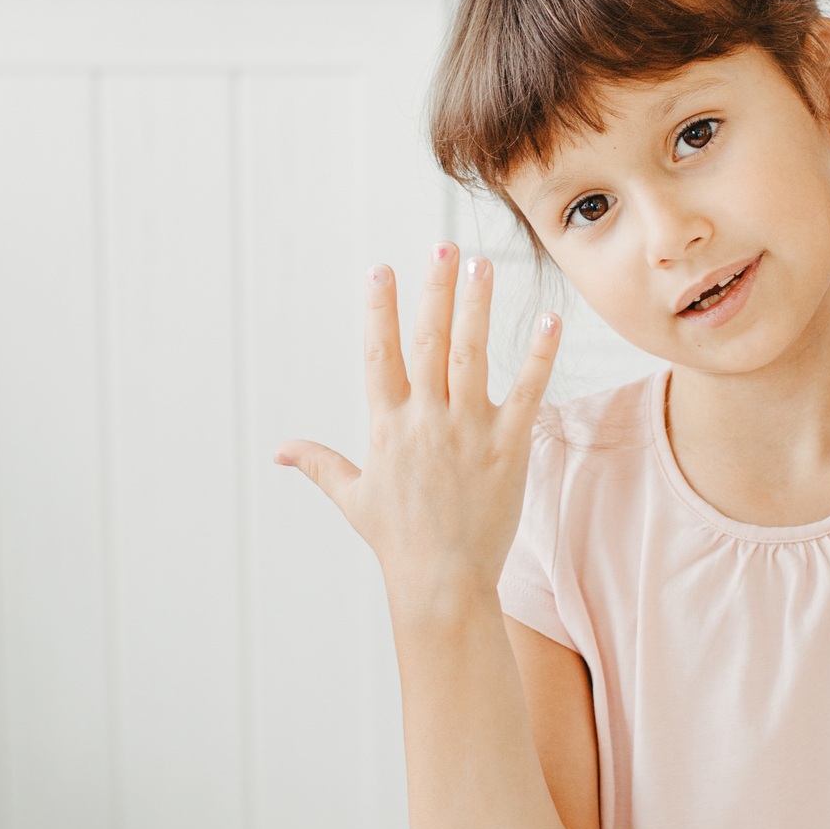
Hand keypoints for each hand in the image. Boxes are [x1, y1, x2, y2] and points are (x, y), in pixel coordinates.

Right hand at [276, 243, 560, 606]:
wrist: (442, 583)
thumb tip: (279, 451)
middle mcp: (425, 420)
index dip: (380, 310)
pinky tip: (550, 322)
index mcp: (387, 425)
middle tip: (442, 245)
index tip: (381, 269)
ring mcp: (468, 431)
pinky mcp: (507, 448)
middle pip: (430, 341)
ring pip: (473, 355)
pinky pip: (527, 393)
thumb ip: (319, 464)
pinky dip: (539, 357)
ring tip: (484, 264)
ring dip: (478, 307)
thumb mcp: (353, 497)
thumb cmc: (397, 541)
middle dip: (435, 289)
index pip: (380, 354)